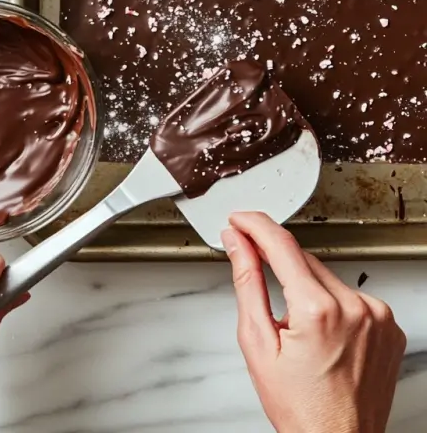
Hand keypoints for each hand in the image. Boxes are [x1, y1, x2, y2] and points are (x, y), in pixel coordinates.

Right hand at [222, 212, 405, 432]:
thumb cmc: (299, 406)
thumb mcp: (257, 342)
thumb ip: (247, 282)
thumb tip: (238, 244)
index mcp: (318, 309)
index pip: (280, 244)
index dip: (254, 225)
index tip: (239, 219)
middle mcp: (355, 307)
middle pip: (303, 258)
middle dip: (275, 259)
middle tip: (252, 271)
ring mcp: (377, 316)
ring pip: (325, 275)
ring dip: (303, 283)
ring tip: (294, 325)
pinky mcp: (388, 325)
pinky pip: (349, 295)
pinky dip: (329, 300)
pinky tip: (319, 330)